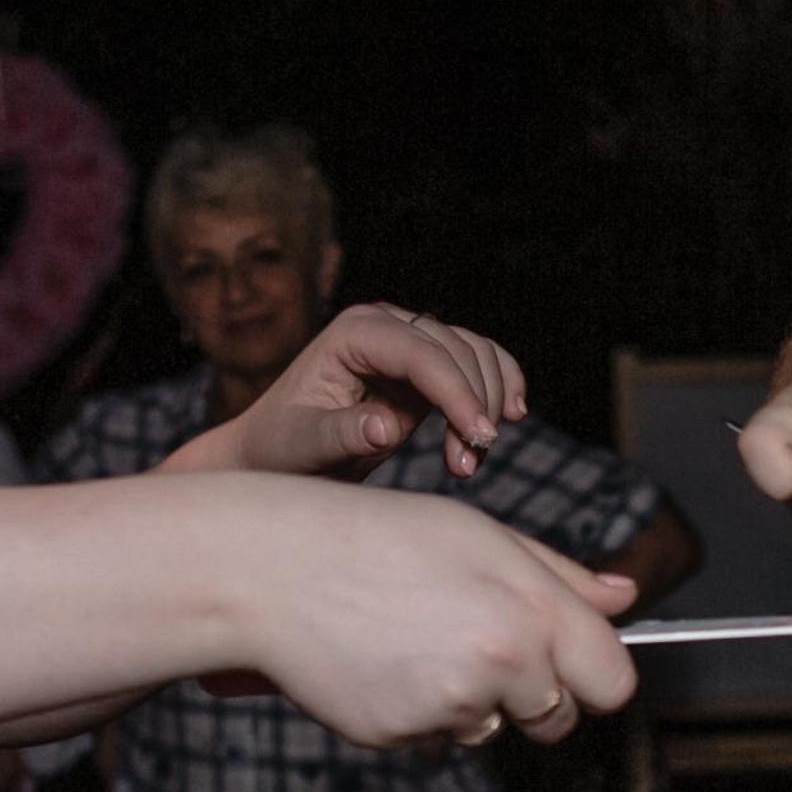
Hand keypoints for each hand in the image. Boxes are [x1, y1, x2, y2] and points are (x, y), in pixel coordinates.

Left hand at [189, 307, 527, 480]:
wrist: (279, 451)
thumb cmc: (283, 446)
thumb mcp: (304, 445)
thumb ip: (341, 433)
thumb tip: (384, 426)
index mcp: (354, 334)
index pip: (421, 354)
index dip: (458, 392)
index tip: (480, 437)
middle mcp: (386, 326)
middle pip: (457, 350)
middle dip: (474, 406)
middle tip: (468, 465)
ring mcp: (409, 342)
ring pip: (476, 355)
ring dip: (488, 405)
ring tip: (469, 462)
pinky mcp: (427, 366)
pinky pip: (481, 362)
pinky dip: (501, 386)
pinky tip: (511, 415)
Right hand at [225, 482, 638, 750]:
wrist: (271, 567)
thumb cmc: (382, 538)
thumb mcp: (482, 537)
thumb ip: (562, 577)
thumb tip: (626, 598)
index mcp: (534, 610)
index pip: (613, 682)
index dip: (595, 677)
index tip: (573, 667)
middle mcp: (503, 664)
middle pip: (557, 718)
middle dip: (533, 696)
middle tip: (474, 642)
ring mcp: (451, 705)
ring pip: (491, 727)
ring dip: (468, 701)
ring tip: (412, 637)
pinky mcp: (402, 735)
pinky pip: (433, 738)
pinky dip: (415, 711)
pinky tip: (381, 661)